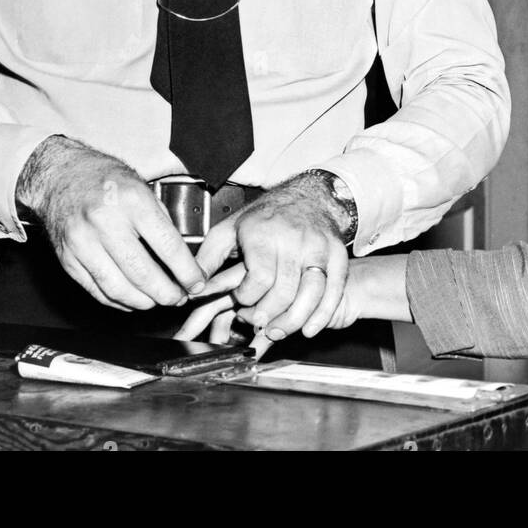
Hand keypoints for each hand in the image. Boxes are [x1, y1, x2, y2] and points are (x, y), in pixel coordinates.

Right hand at [16, 135, 202, 311]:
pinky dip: (119, 301)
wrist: (60, 175)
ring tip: (158, 301)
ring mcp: (83, 244)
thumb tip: (182, 259)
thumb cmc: (106, 179)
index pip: (168, 247)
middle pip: (143, 274)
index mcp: (132, 202)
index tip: (197, 284)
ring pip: (119, 289)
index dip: (187, 272)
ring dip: (144, 302)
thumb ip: (162, 221)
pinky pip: (98, 290)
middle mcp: (106, 223)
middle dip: (167, 294)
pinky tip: (134, 299)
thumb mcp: (143, 187)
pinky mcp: (68, 259)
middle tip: (179, 298)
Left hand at [176, 173, 350, 343]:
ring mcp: (319, 247)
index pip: (259, 278)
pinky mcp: (337, 256)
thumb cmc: (267, 216)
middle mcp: (294, 239)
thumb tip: (190, 286)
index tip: (241, 301)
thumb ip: (208, 258)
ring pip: (310, 294)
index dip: (247, 298)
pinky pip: (333, 291)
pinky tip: (309, 328)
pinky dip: (321, 314)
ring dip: (293, 321)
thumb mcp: (229, 229)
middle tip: (258, 322)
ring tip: (278, 330)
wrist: (309, 196)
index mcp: (264, 233)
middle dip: (268, 314)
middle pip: (284, 291)